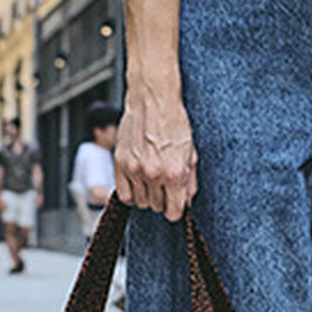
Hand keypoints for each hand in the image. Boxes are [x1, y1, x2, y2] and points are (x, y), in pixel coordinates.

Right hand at [115, 91, 197, 221]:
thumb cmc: (174, 122)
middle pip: (156, 207)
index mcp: (174, 173)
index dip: (176, 211)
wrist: (153, 100)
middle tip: (165, 186)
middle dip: (163, 200)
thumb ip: (190, 181)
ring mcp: (134, 169)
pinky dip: (131, 193)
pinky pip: (123, 194)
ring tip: (152, 181)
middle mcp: (153, 174)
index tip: (175, 206)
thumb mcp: (191, 152)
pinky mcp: (119, 163)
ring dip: (147, 196)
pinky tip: (138, 183)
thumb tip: (187, 201)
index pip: (173, 212)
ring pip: (140, 202)